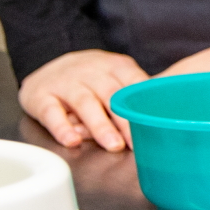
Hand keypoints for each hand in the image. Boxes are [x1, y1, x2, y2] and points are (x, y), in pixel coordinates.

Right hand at [18, 49, 145, 151]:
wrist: (46, 63)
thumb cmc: (92, 78)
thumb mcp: (116, 77)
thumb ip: (137, 95)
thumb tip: (169, 118)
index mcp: (116, 67)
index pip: (134, 84)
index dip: (145, 106)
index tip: (157, 127)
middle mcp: (91, 71)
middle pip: (111, 95)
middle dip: (126, 120)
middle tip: (138, 143)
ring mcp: (65, 83)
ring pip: (84, 103)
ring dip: (100, 125)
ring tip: (113, 145)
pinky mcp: (40, 96)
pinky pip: (51, 112)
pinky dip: (61, 127)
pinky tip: (71, 140)